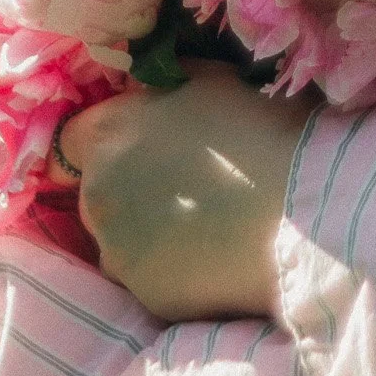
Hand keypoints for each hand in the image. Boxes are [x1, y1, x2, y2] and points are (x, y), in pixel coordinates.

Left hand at [57, 61, 313, 321]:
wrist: (299, 207)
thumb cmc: (255, 128)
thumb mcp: (205, 78)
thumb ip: (160, 86)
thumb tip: (147, 91)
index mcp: (105, 135)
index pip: (76, 137)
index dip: (113, 138)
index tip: (146, 143)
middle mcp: (97, 196)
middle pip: (99, 190)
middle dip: (129, 186)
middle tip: (184, 184)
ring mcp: (118, 253)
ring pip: (121, 239)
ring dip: (147, 230)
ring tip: (204, 223)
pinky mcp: (146, 296)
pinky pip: (149, 277)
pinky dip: (172, 268)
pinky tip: (214, 253)